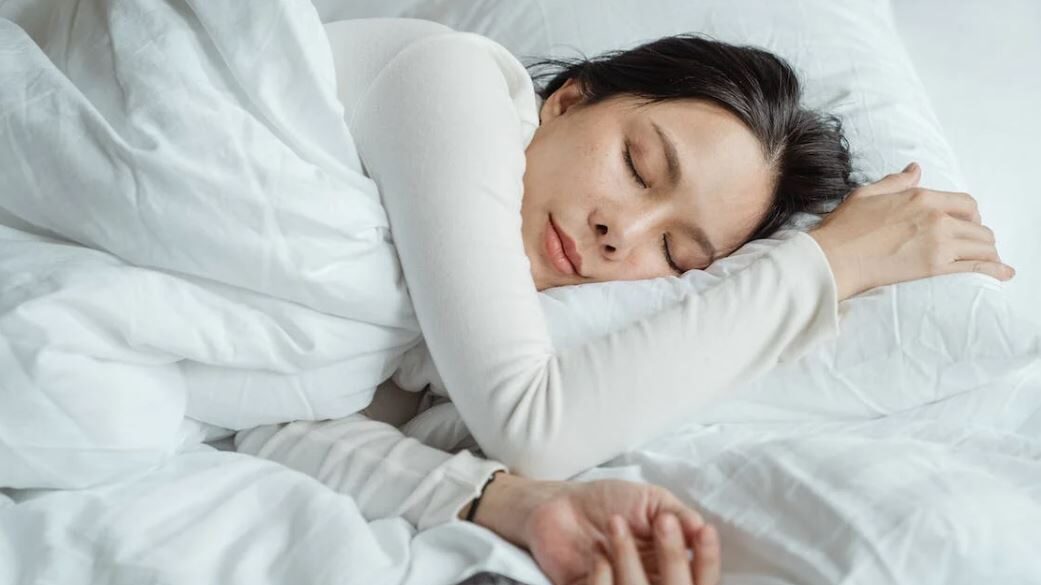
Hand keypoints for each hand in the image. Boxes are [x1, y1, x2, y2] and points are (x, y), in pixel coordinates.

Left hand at [467, 473, 717, 584]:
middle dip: (673, 555)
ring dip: (628, 557)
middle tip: (662, 523)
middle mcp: (649, 582)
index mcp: (669, 564)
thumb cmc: (608, 501)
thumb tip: (701, 528)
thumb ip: (678, 514)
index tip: (703, 532)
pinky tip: (595, 551)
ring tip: (615, 522)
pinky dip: (601, 575)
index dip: (707, 558)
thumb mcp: (650, 500)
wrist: (559, 505)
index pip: (700, 574)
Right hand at [808, 162, 1014, 299]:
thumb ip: (896, 182)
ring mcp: (939, 242)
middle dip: (979, 236)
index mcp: (921, 196)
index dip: (971, 215)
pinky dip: (994, 270)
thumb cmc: (844, 228)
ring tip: (988, 261)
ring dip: (987, 253)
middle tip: (974, 246)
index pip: (966, 203)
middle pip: (978, 226)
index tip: (967, 224)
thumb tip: (915, 170)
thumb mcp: (868, 193)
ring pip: (982, 246)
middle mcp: (936, 217)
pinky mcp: (935, 267)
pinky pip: (976, 266)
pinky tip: (1004, 273)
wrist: (834, 258)